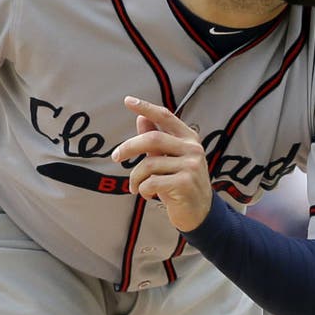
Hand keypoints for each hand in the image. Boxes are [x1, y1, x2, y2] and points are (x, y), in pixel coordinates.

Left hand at [111, 96, 211, 231]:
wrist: (200, 213)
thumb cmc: (180, 184)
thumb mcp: (169, 160)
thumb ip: (156, 140)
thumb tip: (141, 118)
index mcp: (189, 139)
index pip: (165, 116)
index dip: (146, 107)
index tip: (128, 100)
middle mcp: (193, 149)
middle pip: (152, 139)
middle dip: (128, 148)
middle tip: (115, 157)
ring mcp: (191, 166)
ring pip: (148, 164)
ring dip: (135, 178)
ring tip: (135, 187)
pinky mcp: (185, 183)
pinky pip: (151, 182)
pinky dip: (142, 190)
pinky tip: (148, 195)